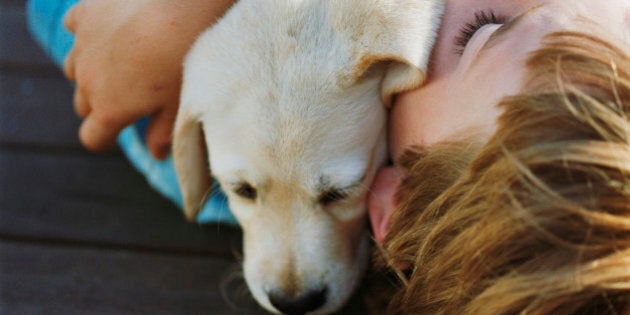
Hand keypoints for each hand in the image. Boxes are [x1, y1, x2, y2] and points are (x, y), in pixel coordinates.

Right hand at [63, 0, 232, 158]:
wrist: (179, 6)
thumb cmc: (184, 60)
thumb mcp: (180, 103)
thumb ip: (164, 132)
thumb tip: (157, 154)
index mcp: (110, 108)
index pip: (92, 138)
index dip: (103, 140)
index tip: (115, 135)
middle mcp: (88, 80)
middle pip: (82, 104)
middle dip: (99, 106)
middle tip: (125, 99)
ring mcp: (83, 45)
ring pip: (74, 68)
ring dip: (90, 72)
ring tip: (117, 66)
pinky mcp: (86, 13)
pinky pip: (74, 27)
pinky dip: (86, 32)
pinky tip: (105, 30)